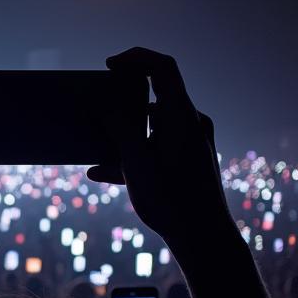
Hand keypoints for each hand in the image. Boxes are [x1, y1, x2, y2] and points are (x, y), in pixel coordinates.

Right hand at [86, 48, 233, 252]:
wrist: (204, 238)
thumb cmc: (171, 200)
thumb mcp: (136, 162)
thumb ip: (117, 128)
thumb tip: (101, 102)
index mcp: (181, 116)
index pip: (162, 67)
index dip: (135, 58)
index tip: (109, 65)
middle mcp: (190, 123)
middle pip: (154, 96)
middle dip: (121, 101)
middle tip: (97, 105)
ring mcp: (191, 143)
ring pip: (151, 125)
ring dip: (122, 133)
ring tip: (93, 143)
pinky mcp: (187, 162)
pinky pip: (155, 147)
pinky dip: (131, 154)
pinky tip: (99, 172)